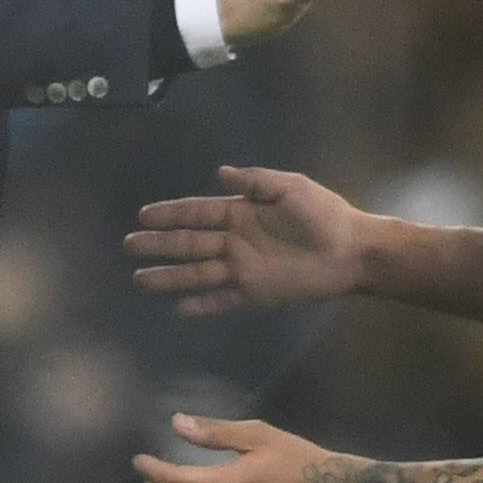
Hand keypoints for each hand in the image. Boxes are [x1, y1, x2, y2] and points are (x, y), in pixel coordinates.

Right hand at [126, 163, 368, 316]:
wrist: (352, 250)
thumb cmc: (325, 215)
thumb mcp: (291, 187)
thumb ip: (255, 181)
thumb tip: (220, 173)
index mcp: (242, 213)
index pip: (198, 213)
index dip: (171, 214)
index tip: (144, 215)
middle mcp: (235, 242)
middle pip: (189, 244)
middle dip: (159, 245)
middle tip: (129, 245)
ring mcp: (243, 269)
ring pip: (197, 274)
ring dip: (169, 276)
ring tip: (140, 280)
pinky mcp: (255, 293)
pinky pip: (221, 300)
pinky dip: (201, 305)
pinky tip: (178, 308)